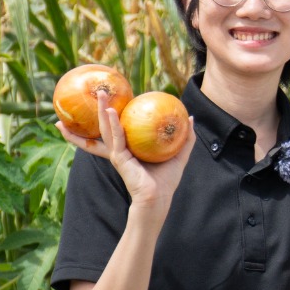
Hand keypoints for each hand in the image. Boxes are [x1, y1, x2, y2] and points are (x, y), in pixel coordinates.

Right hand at [58, 93, 191, 218]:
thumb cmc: (165, 180)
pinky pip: (116, 137)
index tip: (111, 98)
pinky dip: (114, 124)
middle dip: (101, 108)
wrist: (159, 198)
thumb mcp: (179, 154)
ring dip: (103, 110)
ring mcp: (118, 153)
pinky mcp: (120, 158)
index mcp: (130, 148)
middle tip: (99, 90)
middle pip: (107, 125)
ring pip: (107, 128)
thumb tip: (190, 118)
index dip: (113, 115)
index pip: (118, 128)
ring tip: (101, 94)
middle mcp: (120, 149)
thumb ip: (185, 138)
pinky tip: (112, 112)